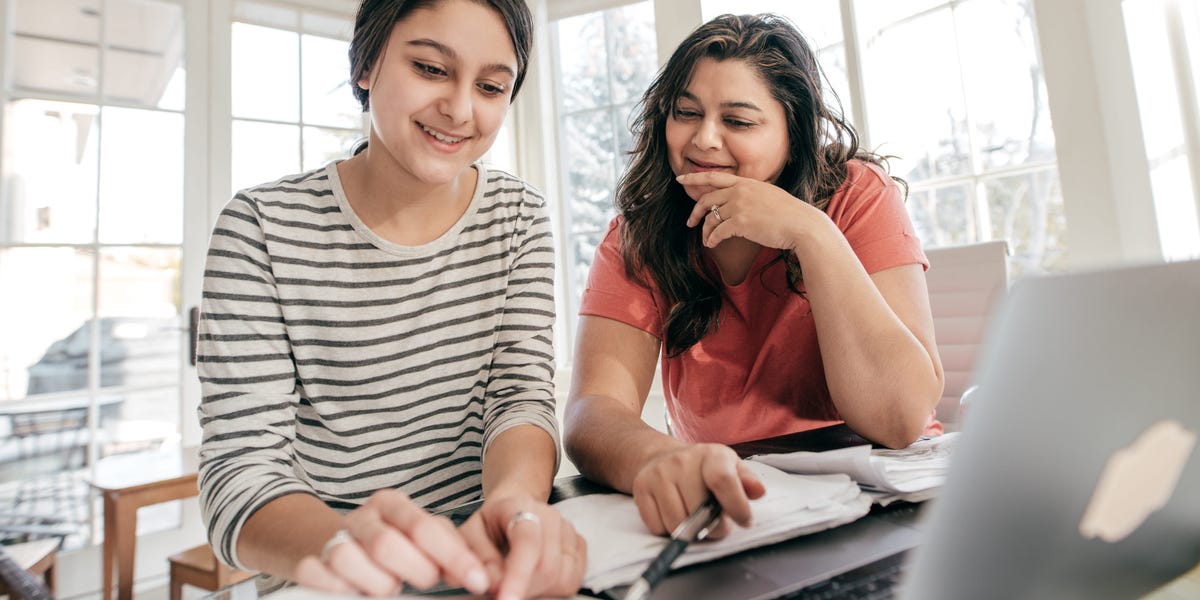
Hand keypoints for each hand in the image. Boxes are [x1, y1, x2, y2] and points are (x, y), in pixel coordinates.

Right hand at [292, 489, 490, 596]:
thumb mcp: (422, 541)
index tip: (477, 581)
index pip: (427, 528)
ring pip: (351, 559)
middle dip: (416, 571)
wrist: (333, 545)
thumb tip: (483, 575)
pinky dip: (340, 588)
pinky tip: (356, 590)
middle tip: (427, 583)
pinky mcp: (311, 560)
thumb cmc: (391, 546)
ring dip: (378, 583)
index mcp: (392, 504)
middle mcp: (362, 516)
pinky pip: (321, 575)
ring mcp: (334, 537)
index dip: (455, 558)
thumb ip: (451, 552)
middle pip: (388, 544)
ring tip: (390, 587)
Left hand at [458, 494, 587, 599]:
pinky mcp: (579, 545)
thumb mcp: (469, 537)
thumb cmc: (490, 525)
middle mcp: (549, 516)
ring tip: (518, 583)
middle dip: (524, 589)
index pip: (527, 542)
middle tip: (503, 592)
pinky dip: (554, 590)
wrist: (513, 509)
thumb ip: (474, 559)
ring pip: (563, 578)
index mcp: (518, 506)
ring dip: (538, 592)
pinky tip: (535, 581)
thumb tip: (488, 583)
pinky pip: (574, 580)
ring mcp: (568, 530)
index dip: (518, 576)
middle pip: (547, 567)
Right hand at [631, 443, 765, 537]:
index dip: (736, 506)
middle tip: (715, 523)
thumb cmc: (703, 469)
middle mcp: (681, 461)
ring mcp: (658, 474)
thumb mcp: (730, 467)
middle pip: (698, 510)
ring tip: (694, 518)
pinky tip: (673, 514)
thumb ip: (746, 481)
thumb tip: (758, 491)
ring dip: (689, 531)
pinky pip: (657, 526)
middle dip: (712, 527)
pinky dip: (668, 529)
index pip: (723, 480)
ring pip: (676, 524)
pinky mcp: (641, 488)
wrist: (661, 457)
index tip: (743, 521)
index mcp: (711, 455)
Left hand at [679, 171, 822, 250]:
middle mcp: (741, 191)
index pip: (715, 177)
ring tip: (706, 239)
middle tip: (689, 222)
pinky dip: (712, 239)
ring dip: (705, 231)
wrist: (802, 224)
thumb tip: (739, 203)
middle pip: (707, 199)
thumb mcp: (769, 195)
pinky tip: (711, 244)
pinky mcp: (741, 222)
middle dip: (695, 212)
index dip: (695, 178)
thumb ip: (751, 195)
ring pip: (711, 218)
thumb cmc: (789, 214)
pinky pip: (717, 231)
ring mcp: (740, 206)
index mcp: (747, 183)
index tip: (681, 179)